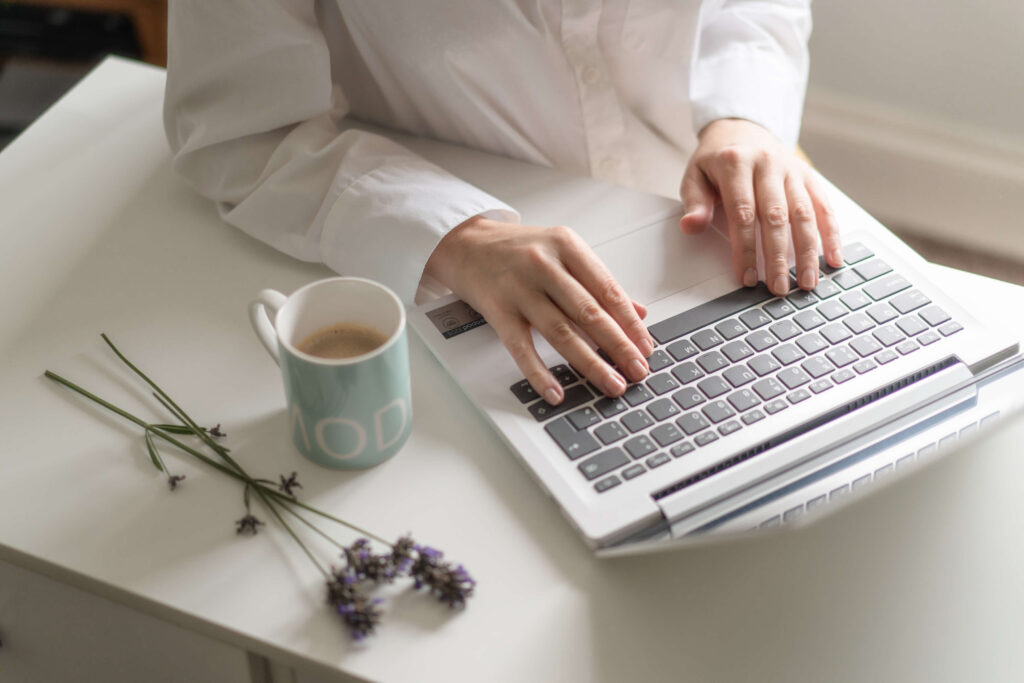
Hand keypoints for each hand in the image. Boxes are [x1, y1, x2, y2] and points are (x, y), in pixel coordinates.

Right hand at [424, 216, 654, 403]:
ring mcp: (519, 288)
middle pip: (589, 312)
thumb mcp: (562, 253)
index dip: (630, 323)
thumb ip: (599, 282)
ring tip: (610, 383)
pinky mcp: (497, 309)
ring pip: (561, 331)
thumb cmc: (518, 250)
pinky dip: (540, 372)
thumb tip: (638, 313)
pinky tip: (556, 391)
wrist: (465, 243)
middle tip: (637, 371)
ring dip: (590, 362)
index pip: (608, 290)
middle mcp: (544, 265)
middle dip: (618, 346)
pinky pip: (521, 347)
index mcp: (567, 246)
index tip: (646, 348)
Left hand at [679, 118, 841, 295]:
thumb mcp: (695, 176)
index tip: (747, 277)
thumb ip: (694, 202)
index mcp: (736, 163)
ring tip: (808, 282)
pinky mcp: (809, 176)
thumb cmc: (716, 160)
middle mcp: (768, 164)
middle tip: (780, 288)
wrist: (742, 128)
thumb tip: (691, 226)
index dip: (746, 249)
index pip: (743, 213)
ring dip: (809, 251)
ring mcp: (792, 170)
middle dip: (779, 256)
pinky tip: (834, 258)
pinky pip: (824, 206)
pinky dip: (831, 233)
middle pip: (777, 216)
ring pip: (804, 213)